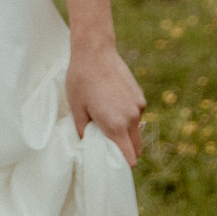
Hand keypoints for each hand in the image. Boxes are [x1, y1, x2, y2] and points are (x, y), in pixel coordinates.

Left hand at [67, 40, 144, 164]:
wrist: (95, 51)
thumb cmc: (80, 80)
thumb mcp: (76, 108)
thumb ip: (83, 132)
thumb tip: (86, 146)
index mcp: (116, 125)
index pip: (129, 158)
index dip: (121, 164)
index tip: (110, 163)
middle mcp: (132, 118)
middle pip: (136, 149)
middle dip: (125, 152)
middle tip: (106, 145)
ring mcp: (139, 107)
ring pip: (137, 132)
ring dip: (126, 134)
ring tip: (106, 121)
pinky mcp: (140, 97)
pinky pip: (136, 116)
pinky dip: (127, 118)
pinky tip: (111, 104)